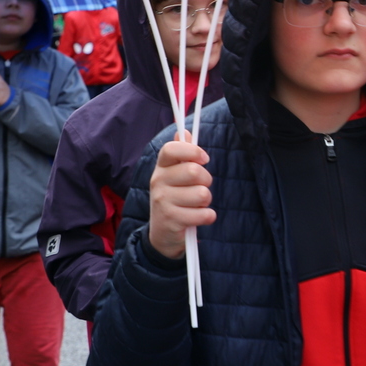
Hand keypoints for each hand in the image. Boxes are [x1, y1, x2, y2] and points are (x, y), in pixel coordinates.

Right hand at [147, 136, 213, 259]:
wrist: (162, 234)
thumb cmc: (175, 199)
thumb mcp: (175, 176)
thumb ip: (182, 154)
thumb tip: (185, 131)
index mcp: (161, 167)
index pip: (172, 148)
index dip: (192, 151)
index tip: (203, 159)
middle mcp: (158, 182)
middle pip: (194, 171)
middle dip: (206, 181)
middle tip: (200, 189)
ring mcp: (163, 201)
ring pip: (202, 194)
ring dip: (206, 202)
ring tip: (195, 205)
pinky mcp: (171, 220)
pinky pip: (204, 214)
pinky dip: (207, 217)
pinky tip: (197, 218)